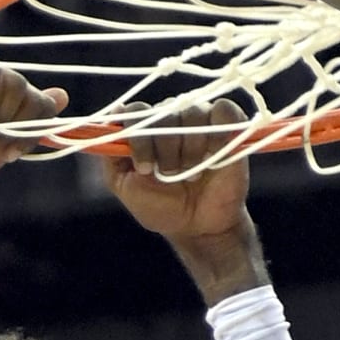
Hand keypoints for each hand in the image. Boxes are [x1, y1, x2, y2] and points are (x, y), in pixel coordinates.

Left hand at [100, 99, 251, 238]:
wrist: (199, 228)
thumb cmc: (163, 208)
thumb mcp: (125, 187)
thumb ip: (111, 157)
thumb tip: (109, 120)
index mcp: (147, 130)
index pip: (135, 112)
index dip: (139, 138)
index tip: (144, 168)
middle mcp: (172, 120)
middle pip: (164, 112)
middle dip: (165, 147)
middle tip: (169, 174)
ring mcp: (201, 122)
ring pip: (193, 112)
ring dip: (190, 146)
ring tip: (191, 172)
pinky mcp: (229, 128)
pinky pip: (224, 111)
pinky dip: (218, 131)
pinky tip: (212, 156)